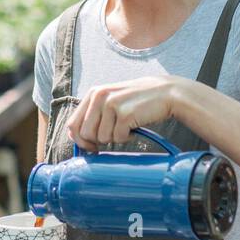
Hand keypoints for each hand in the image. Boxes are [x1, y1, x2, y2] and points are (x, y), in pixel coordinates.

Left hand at [66, 75, 189, 151]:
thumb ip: (93, 114)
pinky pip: (118, 138)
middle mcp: (99, 96)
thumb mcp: (111, 100)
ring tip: (126, 126)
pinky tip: (134, 126)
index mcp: (93, 93)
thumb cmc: (137, 100)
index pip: (73, 125)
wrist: (166, 93)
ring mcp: (112, 105)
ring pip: (102, 138)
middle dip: (98, 141)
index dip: (80, 140)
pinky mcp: (125, 114)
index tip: (91, 146)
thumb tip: (76, 138)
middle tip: (113, 135)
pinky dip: (127, 137)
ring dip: (115, 138)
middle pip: (86, 135)